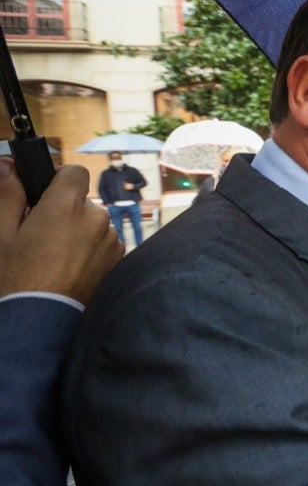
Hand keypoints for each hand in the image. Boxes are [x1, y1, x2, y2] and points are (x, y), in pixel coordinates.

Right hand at [0, 160, 122, 304]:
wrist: (42, 320)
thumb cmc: (17, 277)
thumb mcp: (2, 233)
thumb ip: (8, 194)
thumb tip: (7, 164)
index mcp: (66, 206)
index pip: (74, 172)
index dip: (58, 178)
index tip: (43, 193)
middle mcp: (96, 218)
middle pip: (81, 201)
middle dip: (62, 210)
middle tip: (38, 234)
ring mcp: (110, 239)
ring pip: (92, 223)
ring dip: (77, 231)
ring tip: (52, 256)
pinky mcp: (117, 258)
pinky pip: (102, 242)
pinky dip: (89, 248)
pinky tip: (68, 267)